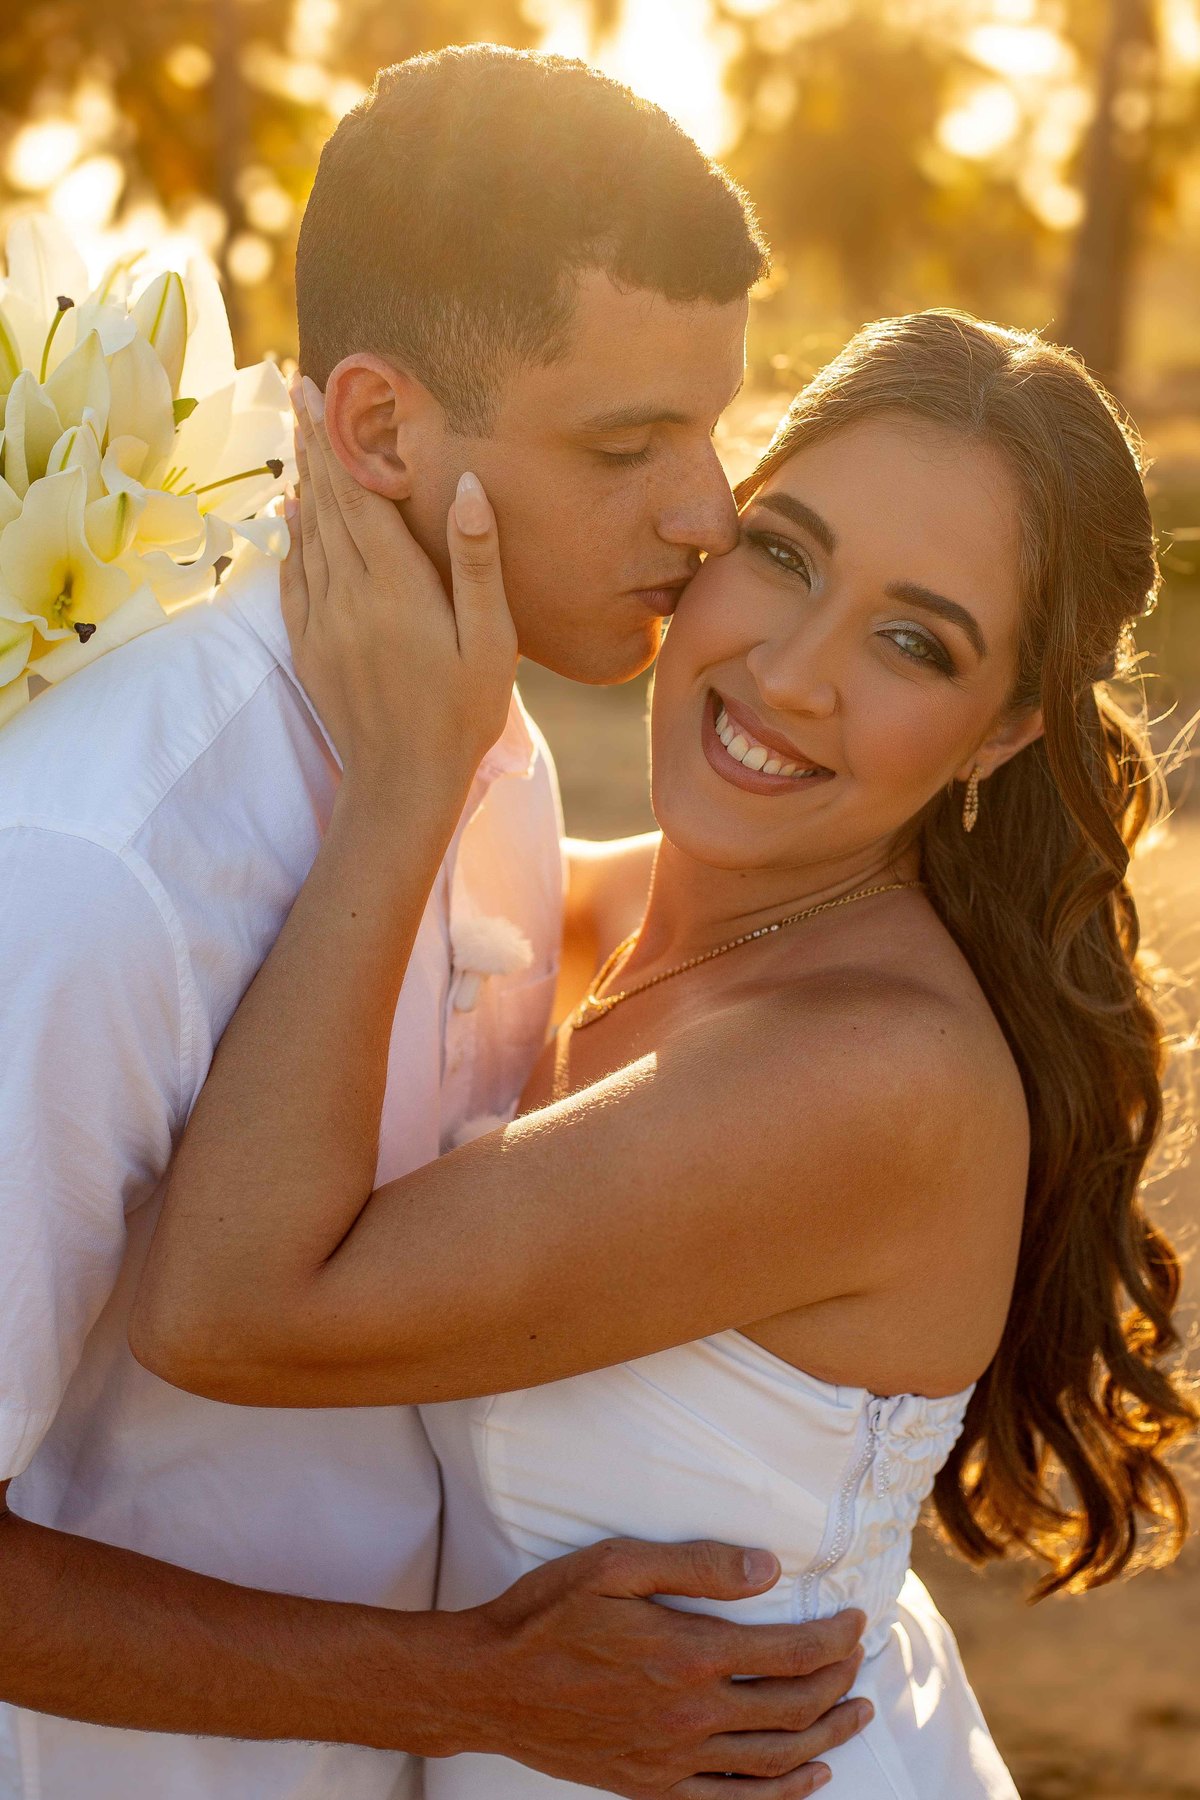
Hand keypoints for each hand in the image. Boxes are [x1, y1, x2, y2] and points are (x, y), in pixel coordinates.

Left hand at [282, 376, 517, 795]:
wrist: (402, 783)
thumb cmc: (461, 714)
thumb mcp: (490, 640)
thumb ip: (477, 561)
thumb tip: (468, 484)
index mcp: (395, 586)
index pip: (357, 493)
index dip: (337, 437)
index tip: (318, 389)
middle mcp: (349, 595)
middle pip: (325, 502)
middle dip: (312, 443)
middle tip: (296, 389)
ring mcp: (322, 621)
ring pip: (306, 534)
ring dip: (302, 481)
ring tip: (296, 436)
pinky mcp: (309, 647)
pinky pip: (293, 577)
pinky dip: (290, 537)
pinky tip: (290, 514)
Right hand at [440, 1538, 870, 1796]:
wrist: (488, 1684)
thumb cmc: (546, 1613)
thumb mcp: (615, 1564)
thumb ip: (697, 1565)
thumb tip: (768, 1568)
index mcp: (687, 1656)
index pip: (790, 1654)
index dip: (833, 1638)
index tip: (856, 1620)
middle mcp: (690, 1716)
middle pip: (794, 1708)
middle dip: (839, 1682)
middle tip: (860, 1658)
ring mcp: (673, 1760)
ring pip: (776, 1761)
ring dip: (828, 1736)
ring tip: (858, 1714)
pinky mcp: (653, 1787)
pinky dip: (783, 1792)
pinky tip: (810, 1775)